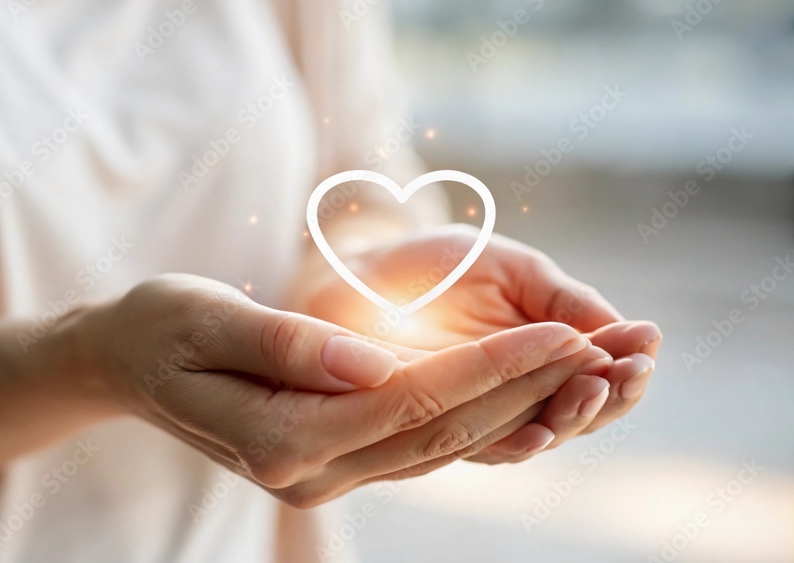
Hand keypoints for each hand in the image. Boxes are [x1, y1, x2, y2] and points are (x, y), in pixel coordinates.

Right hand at [79, 273, 611, 505]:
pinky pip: (417, 445)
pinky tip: (519, 385)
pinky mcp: (330, 463)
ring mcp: (319, 476)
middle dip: (523, 386)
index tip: (561, 329)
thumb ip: (285, 344)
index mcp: (275, 438)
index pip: (405, 402)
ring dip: (512, 404)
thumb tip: (371, 360)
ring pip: (437, 444)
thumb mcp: (204, 319)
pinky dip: (475, 414)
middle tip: (599, 343)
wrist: (126, 365)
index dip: (488, 365)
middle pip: (436, 431)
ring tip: (579, 361)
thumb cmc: (158, 328)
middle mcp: (305, 473)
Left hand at [297, 224, 661, 461]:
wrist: (360, 271)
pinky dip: (516, 438)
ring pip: (539, 433)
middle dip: (612, 393)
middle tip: (629, 369)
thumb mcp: (511, 268)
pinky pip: (481, 445)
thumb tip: (623, 331)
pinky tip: (539, 426)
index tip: (647, 339)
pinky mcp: (434, 427)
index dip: (627, 361)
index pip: (599, 373)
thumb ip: (562, 299)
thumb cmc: (437, 266)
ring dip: (573, 415)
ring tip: (593, 386)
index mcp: (543, 356)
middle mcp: (517, 394)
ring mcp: (478, 413)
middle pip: (580, 413)